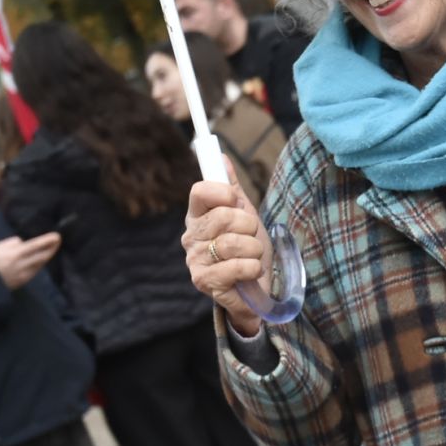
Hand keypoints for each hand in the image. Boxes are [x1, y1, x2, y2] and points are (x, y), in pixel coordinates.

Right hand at [0, 233, 61, 290]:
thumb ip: (12, 243)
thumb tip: (23, 243)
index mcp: (14, 254)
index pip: (35, 245)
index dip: (47, 241)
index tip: (56, 236)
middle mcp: (21, 264)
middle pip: (42, 255)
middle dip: (52, 247)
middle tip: (58, 240)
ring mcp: (24, 274)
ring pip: (40, 263)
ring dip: (48, 255)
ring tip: (53, 247)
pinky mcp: (24, 280)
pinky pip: (35, 270)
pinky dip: (40, 263)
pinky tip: (43, 258)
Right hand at [184, 173, 273, 337]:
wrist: (255, 287)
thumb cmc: (247, 248)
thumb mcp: (244, 214)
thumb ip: (231, 187)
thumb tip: (221, 157)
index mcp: (197, 216)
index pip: (200, 191)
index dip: (224, 193)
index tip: (237, 202)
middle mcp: (191, 236)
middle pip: (223, 216)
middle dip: (249, 226)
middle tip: (250, 236)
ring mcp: (195, 260)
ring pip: (233, 242)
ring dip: (254, 249)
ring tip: (252, 255)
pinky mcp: (204, 282)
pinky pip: (237, 266)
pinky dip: (253, 267)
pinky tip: (250, 271)